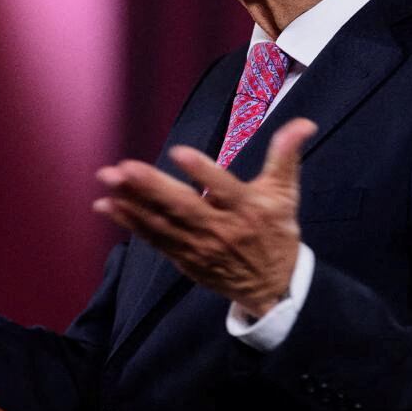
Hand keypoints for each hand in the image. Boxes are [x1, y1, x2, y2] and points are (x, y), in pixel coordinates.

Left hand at [92, 118, 316, 315]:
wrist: (273, 288)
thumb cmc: (277, 233)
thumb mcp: (285, 194)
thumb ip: (286, 156)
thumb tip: (303, 122)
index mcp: (247, 209)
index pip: (224, 188)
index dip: (203, 171)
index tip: (178, 152)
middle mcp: (221, 229)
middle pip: (183, 207)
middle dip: (150, 187)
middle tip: (123, 168)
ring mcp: (199, 247)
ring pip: (162, 223)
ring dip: (132, 203)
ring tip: (108, 181)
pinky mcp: (184, 259)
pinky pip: (154, 240)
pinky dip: (130, 223)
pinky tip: (108, 206)